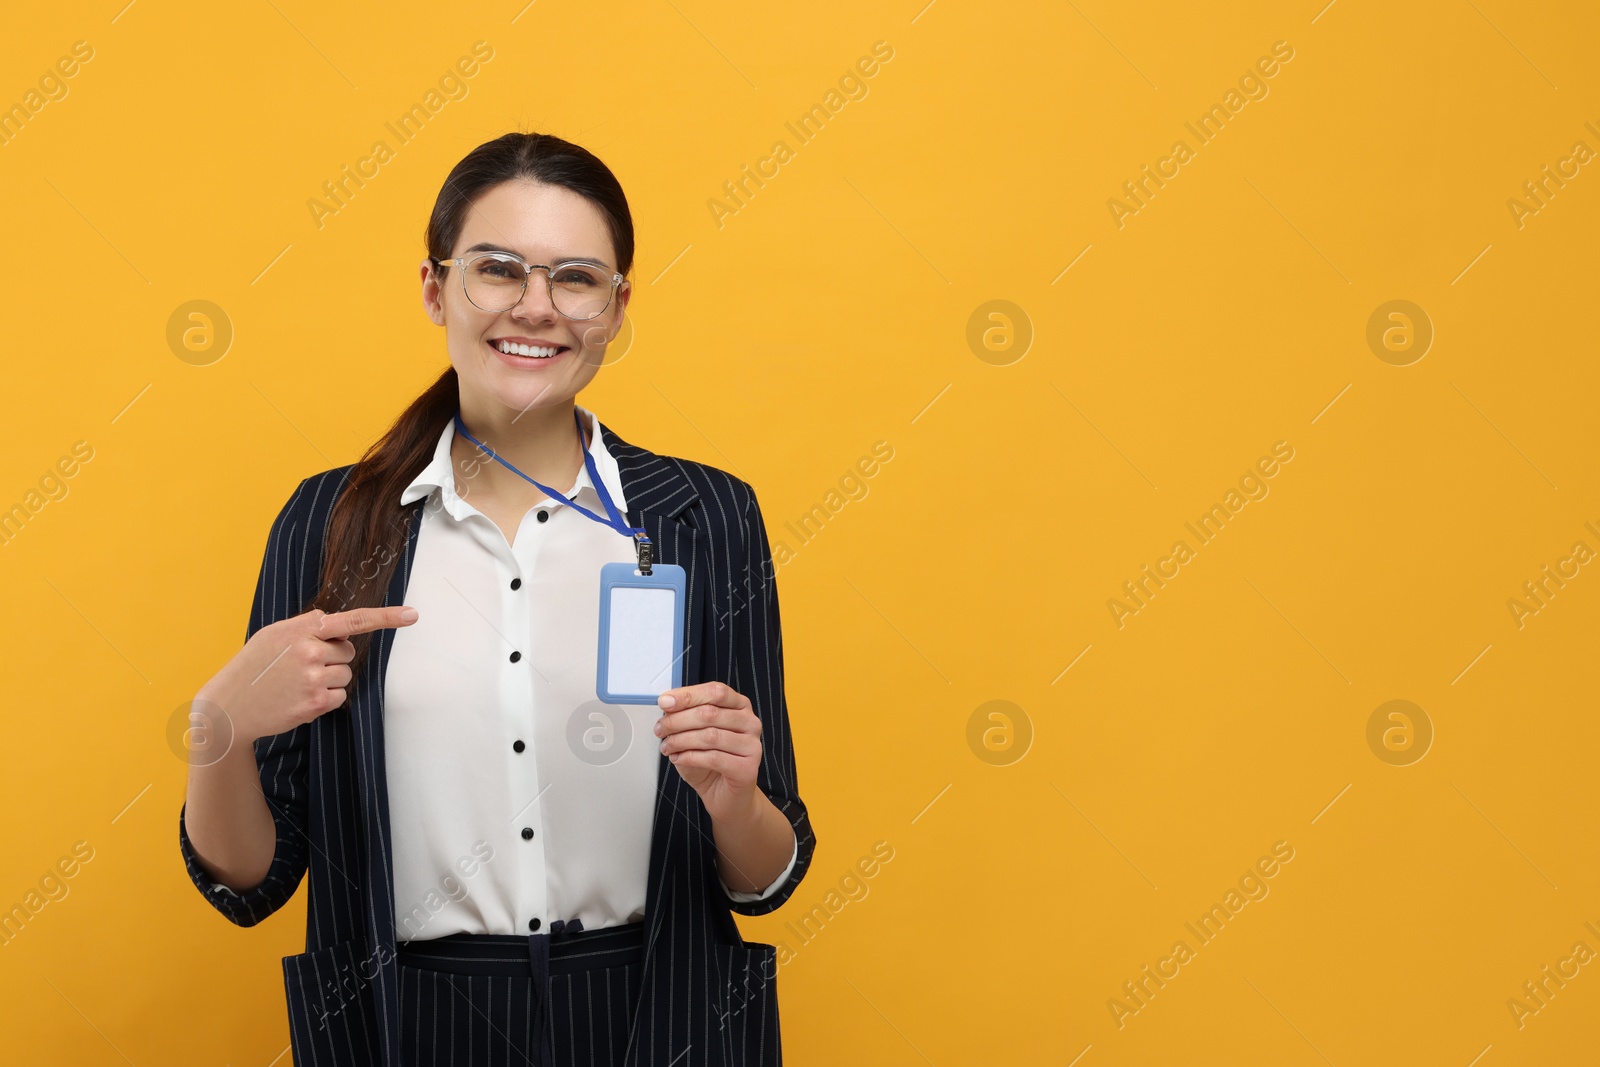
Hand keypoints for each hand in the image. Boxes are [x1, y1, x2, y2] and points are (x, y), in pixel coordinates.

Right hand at [196, 606, 418, 747]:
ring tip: (295, 684)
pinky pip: (339, 696)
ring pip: (345, 675)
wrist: (228, 707)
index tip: (413, 615)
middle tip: (301, 666)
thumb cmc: (252, 668)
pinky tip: (298, 698)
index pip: (351, 620)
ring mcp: (313, 679)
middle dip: (332, 657)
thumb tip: (340, 627)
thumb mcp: (274, 636)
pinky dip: (324, 699)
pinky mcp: (315, 703)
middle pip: (348, 652)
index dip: (386, 617)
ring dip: (328, 680)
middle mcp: (310, 651)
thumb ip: (307, 627)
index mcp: (300, 630)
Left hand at [654, 681, 761, 823]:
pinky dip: (690, 757)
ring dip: (680, 740)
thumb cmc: (711, 763)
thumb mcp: (694, 733)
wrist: (726, 796)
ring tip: (667, 747)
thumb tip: (667, 703)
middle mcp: (750, 722)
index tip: (664, 702)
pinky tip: (678, 759)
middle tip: (660, 729)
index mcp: (739, 706)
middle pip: (710, 713)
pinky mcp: (747, 768)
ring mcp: (752, 745)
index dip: (688, 695)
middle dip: (677, 720)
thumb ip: (685, 716)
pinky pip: (713, 758)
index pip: (715, 692)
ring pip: (710, 736)